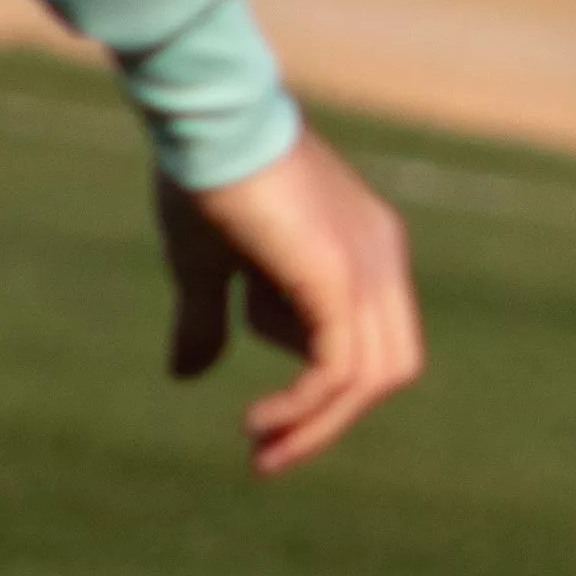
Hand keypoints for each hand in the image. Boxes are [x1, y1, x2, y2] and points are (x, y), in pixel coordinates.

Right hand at [156, 131, 424, 474]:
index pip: (375, 340)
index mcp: (366, 246)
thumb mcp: (205, 265)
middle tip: (267, 454)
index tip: (267, 426)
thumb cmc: (203, 178)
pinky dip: (304, 407)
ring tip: (257, 444)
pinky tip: (258, 420)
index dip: (330, 390)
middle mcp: (381, 255)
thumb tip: (188, 375)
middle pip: (387, 367)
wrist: (204, 121)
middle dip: (329, 419)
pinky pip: (339, 367)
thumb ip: (208, 318)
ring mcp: (367, 265)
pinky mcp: (339, 277)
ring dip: (315, 425)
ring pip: (369, 377)